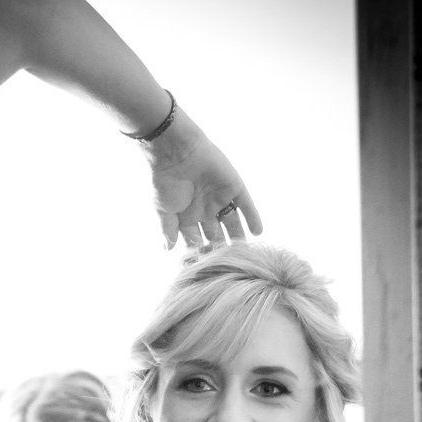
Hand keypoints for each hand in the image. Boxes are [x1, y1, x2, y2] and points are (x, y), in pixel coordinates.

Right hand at [145, 108, 262, 253]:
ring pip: (233, 223)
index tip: (205, 269)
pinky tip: (259, 232)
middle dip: (222, 250)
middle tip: (229, 266)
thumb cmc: (165, 181)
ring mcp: (220, 199)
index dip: (201, 255)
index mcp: (187, 217)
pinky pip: (246, 205)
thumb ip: (168, 230)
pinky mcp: (234, 187)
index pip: (196, 241)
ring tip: (247, 254)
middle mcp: (205, 210)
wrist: (176, 151)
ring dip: (239, 238)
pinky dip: (253, 218)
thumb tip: (168, 250)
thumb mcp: (163, 210)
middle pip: (217, 236)